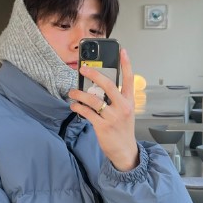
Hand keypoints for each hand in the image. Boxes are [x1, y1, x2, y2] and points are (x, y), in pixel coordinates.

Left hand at [69, 48, 138, 171]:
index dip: (126, 64)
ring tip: (72, 93)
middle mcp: (122, 107)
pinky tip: (74, 105)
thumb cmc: (122, 129)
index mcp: (129, 101)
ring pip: (93, 99)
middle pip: (108, 84)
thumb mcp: (125, 112)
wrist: (125, 151)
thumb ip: (115, 99)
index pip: (129, 79)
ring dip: (79, 94)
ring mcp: (112, 117)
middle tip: (82, 69)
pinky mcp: (102, 126)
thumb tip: (97, 87)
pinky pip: (87, 112)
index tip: (122, 51)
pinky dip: (78, 107)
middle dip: (93, 74)